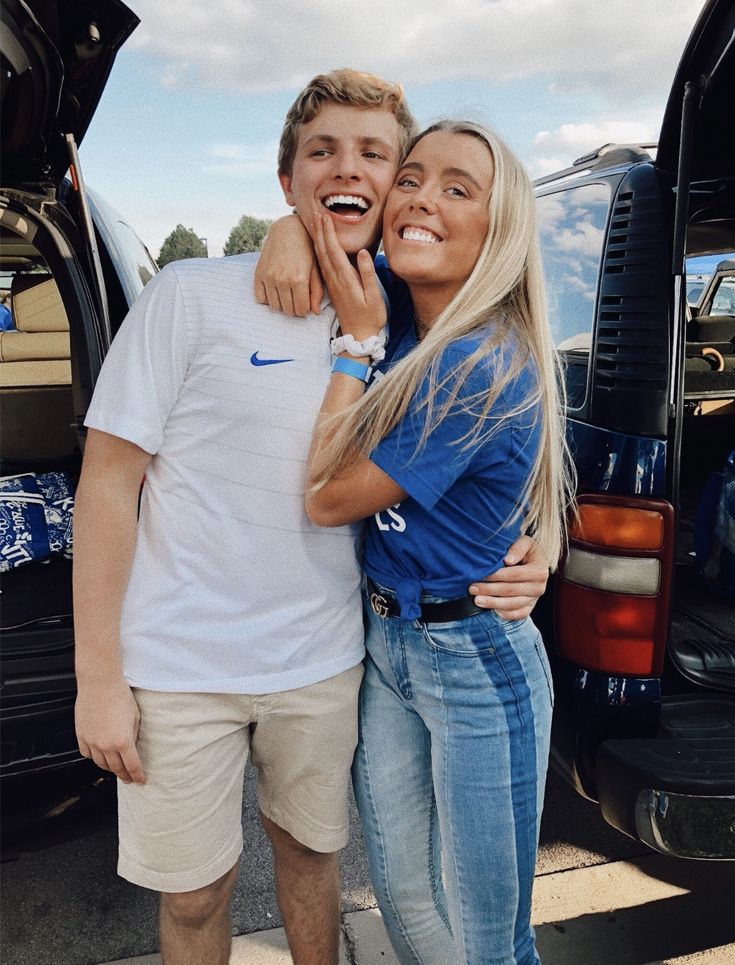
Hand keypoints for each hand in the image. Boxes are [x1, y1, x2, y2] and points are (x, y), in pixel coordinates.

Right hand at [75, 675, 144, 784]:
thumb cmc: (120, 695)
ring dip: (109, 768)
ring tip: (115, 769)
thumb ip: (133, 735)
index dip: (138, 776)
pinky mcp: (81, 735)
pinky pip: (87, 753)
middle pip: (116, 768)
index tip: (141, 781)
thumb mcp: (135, 717)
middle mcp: (106, 745)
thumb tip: (131, 747)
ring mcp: (92, 741)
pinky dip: (95, 757)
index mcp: (123, 741)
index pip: (132, 766)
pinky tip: (100, 756)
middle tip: (129, 779)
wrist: (100, 683)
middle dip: (124, 775)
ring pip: (101, 763)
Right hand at [254, 214, 323, 315]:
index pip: (301, 310)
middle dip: (294, 308)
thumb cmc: (307, 250)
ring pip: (275, 306)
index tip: (305, 303)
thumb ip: (316, 292)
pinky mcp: (259, 274)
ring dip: (282, 304)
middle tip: (296, 299)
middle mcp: (282, 280)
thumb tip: (315, 313)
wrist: (288, 230)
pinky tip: (275, 291)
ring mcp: (269, 277)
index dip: (304, 309)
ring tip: (287, 294)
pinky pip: (260, 298)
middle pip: (288, 310)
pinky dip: (268, 299)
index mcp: (299, 280)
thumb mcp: (316, 269)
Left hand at [313, 212, 385, 341]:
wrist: (359, 337)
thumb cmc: (371, 317)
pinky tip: (318, 245)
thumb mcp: (374, 297)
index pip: (334, 251)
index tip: (325, 216)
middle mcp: (335, 280)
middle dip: (320, 231)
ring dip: (317, 240)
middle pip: (324, 251)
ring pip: (321, 258)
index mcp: (346, 279)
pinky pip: (322, 266)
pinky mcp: (332, 288)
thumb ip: (367, 274)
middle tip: (315, 212)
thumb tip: (362, 252)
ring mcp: (332, 284)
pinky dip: (319, 252)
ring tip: (314, 224)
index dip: (329, 233)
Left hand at [469, 535, 549, 620]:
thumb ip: (518, 548)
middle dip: (489, 589)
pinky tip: (491, 609)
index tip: (481, 574)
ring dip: (493, 603)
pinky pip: (517, 615)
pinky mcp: (529, 608)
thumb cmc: (525, 551)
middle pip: (511, 590)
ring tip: (477, 600)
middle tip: (472, 588)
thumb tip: (507, 560)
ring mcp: (534, 599)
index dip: (496, 575)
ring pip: (512, 605)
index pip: (514, 575)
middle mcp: (539, 587)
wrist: (532, 562)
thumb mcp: (525, 543)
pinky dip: (504, 614)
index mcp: (539, 570)